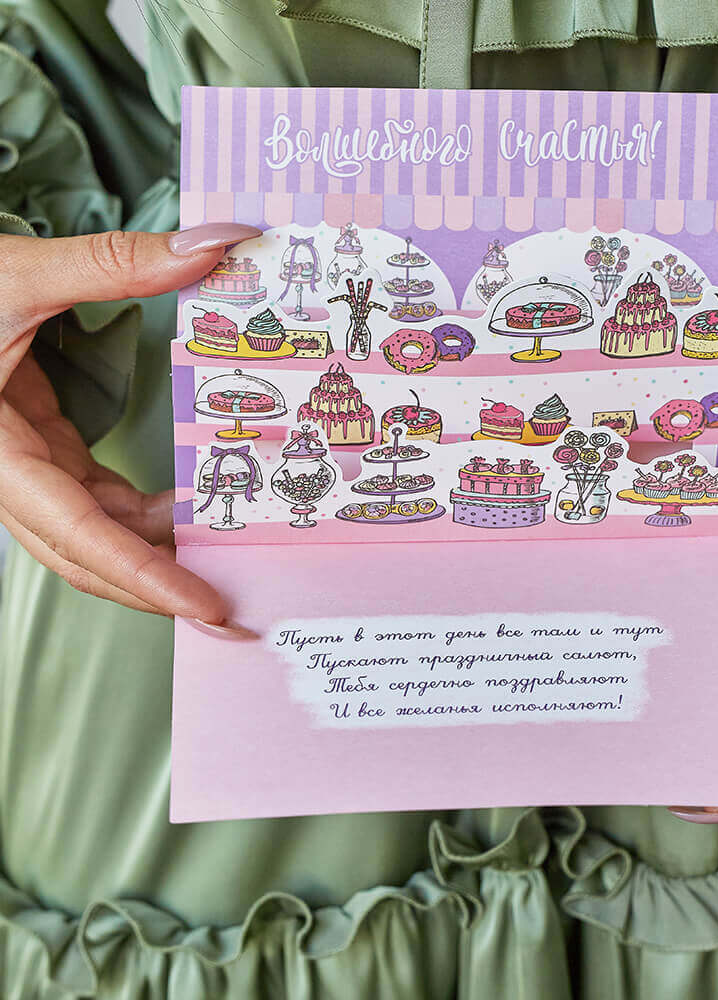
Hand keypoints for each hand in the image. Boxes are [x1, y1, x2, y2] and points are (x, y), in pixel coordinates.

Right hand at [0, 224, 259, 624]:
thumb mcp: (17, 272)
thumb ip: (114, 262)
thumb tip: (212, 246)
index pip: (76, 533)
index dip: (143, 575)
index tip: (203, 604)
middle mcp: (7, 476)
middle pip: (87, 557)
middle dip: (157, 588)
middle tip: (231, 609)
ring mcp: (25, 469)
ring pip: (93, 537)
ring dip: (155, 554)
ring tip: (225, 556)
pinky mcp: (41, 453)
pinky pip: (95, 504)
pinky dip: (142, 515)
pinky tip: (191, 506)